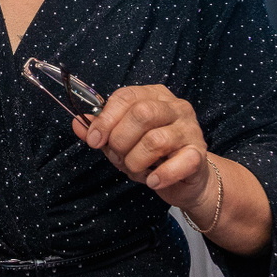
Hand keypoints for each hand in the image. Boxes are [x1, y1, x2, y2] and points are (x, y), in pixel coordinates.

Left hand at [79, 84, 214, 214]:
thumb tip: (77, 123)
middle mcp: (175, 107)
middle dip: (121, 140)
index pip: (126, 97)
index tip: (94, 140)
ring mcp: (190, 129)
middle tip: (119, 157)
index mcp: (154, 96)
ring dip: (137, 161)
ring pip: (155, 140)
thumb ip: (102, 130)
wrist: (186, 180)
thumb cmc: (152, 156)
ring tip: (137, 170)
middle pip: (141, 113)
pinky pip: (178, 163)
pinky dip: (160, 175)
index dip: (106, 119)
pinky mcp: (199, 154)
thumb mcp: (122, 140)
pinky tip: (153, 181)